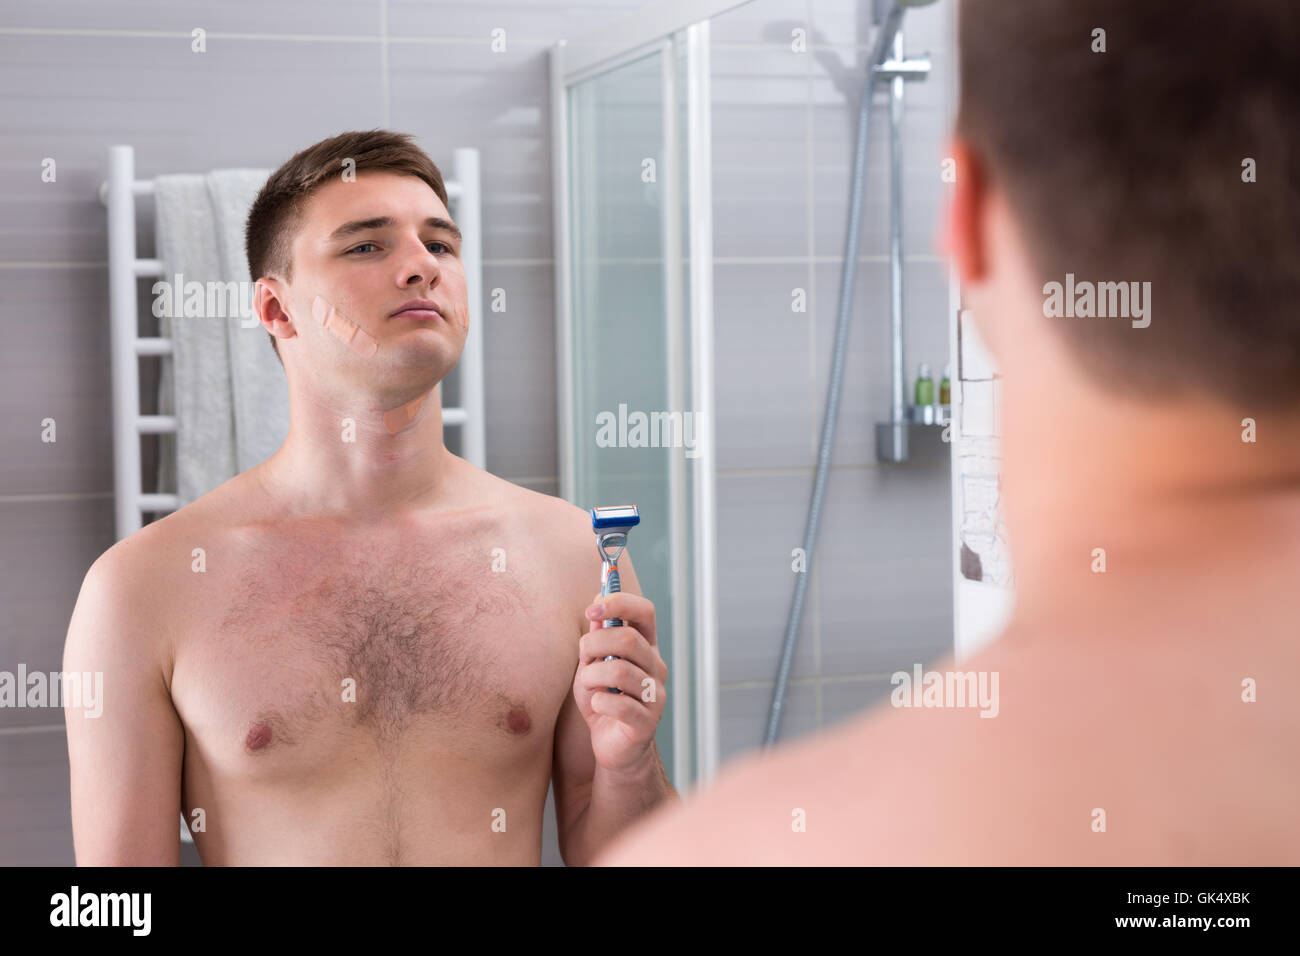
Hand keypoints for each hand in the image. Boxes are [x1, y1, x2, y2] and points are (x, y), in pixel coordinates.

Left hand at [574, 591, 667, 773]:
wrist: (614, 747)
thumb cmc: (604, 701)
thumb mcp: (592, 666)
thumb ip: (596, 640)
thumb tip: (596, 610)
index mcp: (646, 648)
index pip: (644, 612)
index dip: (619, 603)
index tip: (592, 608)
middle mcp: (656, 668)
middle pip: (628, 639)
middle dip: (595, 644)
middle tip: (583, 658)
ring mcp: (655, 695)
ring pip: (620, 671)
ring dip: (592, 676)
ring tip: (587, 687)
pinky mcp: (647, 722)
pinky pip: (621, 704)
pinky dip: (600, 702)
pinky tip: (597, 706)